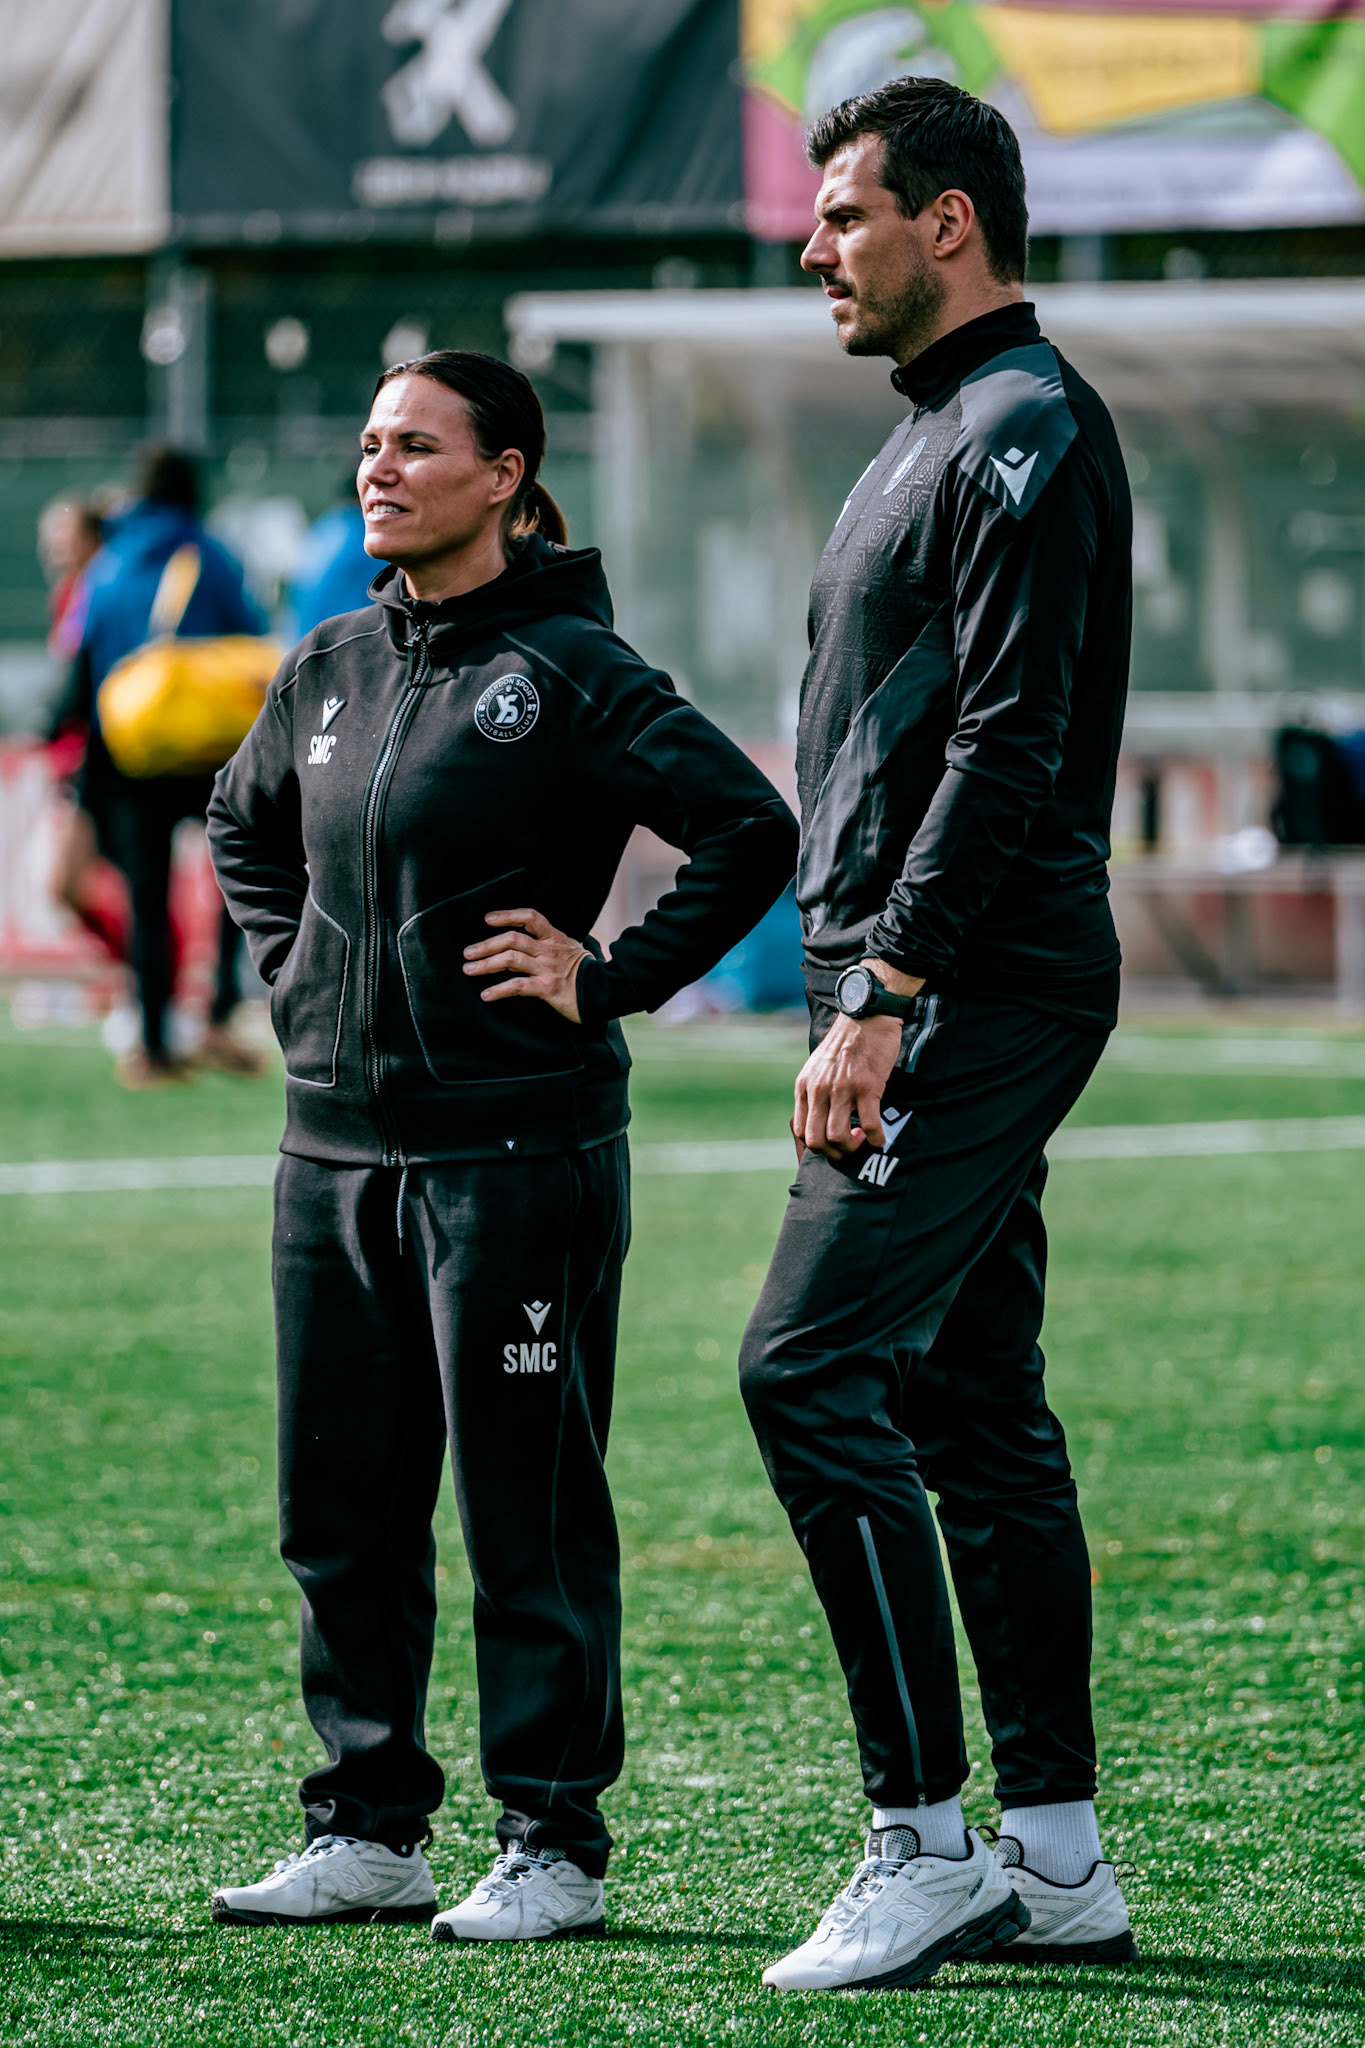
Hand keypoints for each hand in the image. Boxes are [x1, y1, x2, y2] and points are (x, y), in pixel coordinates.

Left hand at [463, 908, 586, 1023]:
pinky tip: (486, 995)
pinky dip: (499, 990)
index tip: (488, 919)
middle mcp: (549, 950)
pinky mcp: (548, 989)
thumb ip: (551, 946)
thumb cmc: (588, 974)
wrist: (608, 992)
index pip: (530, 917)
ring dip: (485, 964)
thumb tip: (529, 945)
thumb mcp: (572, 951)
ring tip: (469, 970)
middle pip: (512, 939)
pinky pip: (518, 986)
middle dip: (486, 945)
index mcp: (555, 938)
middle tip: (467, 953)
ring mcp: (548, 969)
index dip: (508, 915)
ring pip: (511, 960)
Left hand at [792, 1011, 902, 1160]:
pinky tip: (881, 1138)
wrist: (866, 1016)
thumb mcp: (818, 1066)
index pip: (801, 1131)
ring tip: (863, 1140)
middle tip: (848, 1149)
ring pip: (838, 1136)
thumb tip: (818, 1118)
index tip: (831, 1147)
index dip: (816, 1147)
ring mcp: (842, 1089)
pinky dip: (876, 1138)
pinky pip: (870, 1124)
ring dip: (852, 1147)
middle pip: (816, 1140)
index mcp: (805, 1086)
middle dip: (833, 1153)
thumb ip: (814, 1090)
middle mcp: (819, 1090)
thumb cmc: (845, 1042)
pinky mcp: (867, 1086)